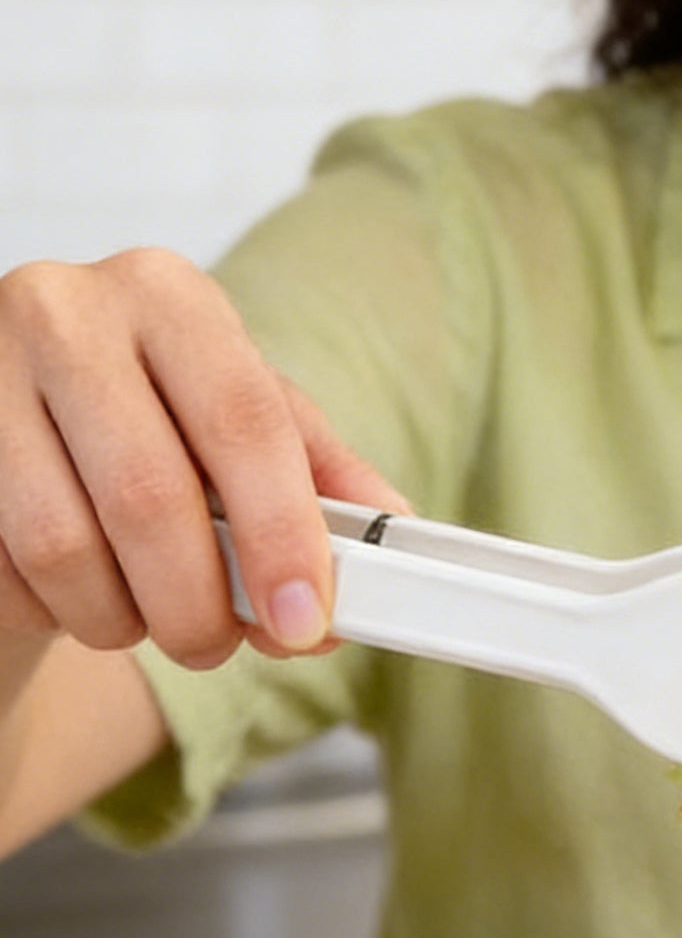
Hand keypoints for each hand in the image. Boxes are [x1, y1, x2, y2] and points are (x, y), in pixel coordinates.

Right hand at [0, 248, 410, 668]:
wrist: (17, 411)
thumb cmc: (146, 411)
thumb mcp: (238, 414)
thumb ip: (315, 468)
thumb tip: (389, 530)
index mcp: (167, 293)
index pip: (244, 420)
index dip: (282, 531)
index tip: (306, 618)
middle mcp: (67, 312)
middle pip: (150, 491)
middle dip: (198, 599)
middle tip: (221, 644)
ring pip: (63, 542)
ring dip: (119, 614)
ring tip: (148, 617)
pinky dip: (49, 606)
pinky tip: (75, 591)